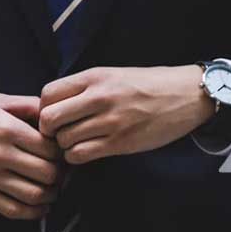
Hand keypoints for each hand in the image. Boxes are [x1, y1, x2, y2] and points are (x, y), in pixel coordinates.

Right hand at [0, 94, 62, 219]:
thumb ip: (28, 105)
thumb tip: (55, 114)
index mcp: (5, 128)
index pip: (50, 148)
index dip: (62, 152)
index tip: (62, 151)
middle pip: (47, 173)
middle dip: (61, 174)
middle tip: (62, 170)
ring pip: (34, 195)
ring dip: (51, 195)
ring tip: (53, 188)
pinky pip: (12, 210)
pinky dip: (33, 212)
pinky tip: (40, 206)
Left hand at [39, 66, 214, 164]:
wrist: (186, 95)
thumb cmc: (148, 84)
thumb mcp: (113, 74)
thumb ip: (85, 87)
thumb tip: (53, 104)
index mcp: (95, 77)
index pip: (47, 94)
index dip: (43, 108)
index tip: (53, 115)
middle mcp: (99, 97)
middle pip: (49, 119)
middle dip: (49, 130)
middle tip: (59, 133)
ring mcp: (110, 121)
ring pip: (64, 140)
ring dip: (64, 146)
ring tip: (76, 142)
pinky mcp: (120, 142)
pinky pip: (81, 155)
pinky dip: (77, 157)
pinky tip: (86, 151)